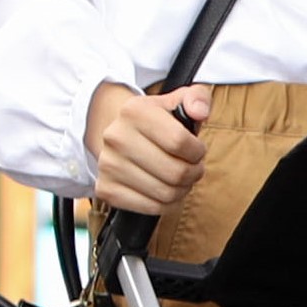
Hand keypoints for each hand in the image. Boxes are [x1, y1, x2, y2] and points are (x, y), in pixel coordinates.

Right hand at [85, 80, 210, 213]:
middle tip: (193, 167)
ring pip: (166, 193)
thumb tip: (200, 112)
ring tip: (181, 178)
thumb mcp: (178, 101)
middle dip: (194, 173)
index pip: (180, 142)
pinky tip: (166, 190)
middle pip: (175, 172)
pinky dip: (166, 204)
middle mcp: (116, 137)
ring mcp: (108, 165)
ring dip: (182, 189)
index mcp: (135, 112)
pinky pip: (150, 207)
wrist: (120, 134)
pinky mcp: (106, 189)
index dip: (198, 151)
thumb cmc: (158, 121)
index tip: (197, 150)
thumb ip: (197, 98)